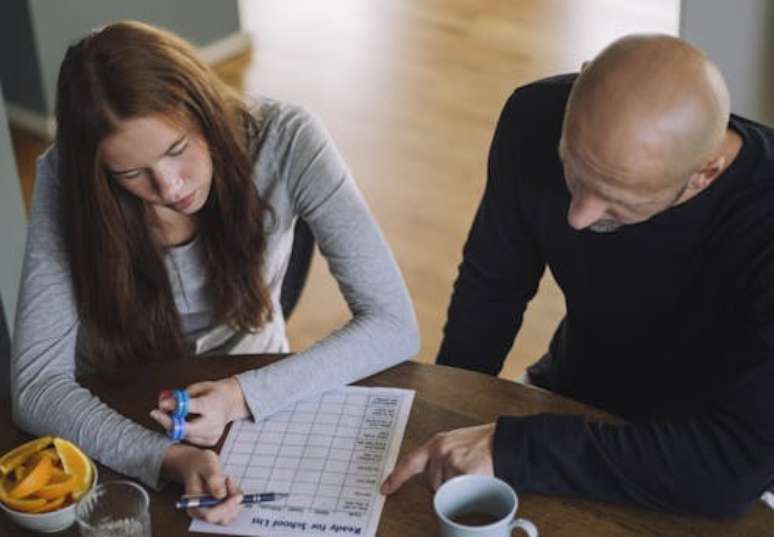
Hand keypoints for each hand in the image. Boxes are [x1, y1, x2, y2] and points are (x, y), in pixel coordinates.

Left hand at [150, 377, 249, 445]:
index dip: (174, 406)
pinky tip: (185, 423)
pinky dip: (183, 432)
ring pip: (185, 435)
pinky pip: (190, 439)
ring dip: (174, 426)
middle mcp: (215, 421)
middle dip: (168, 423)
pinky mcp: (211, 441)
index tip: (161, 405)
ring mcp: (214, 433)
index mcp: (212, 404)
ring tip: (173, 416)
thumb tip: (163, 405)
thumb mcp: (198, 388)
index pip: (190, 407)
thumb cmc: (212, 393)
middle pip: (186, 428)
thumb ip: (181, 397)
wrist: (231, 402)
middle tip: (156, 414)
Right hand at [162, 444, 242, 524]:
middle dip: (233, 502)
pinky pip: (235, 507)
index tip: (238, 496)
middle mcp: (202, 512)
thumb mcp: (207, 464)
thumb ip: (213, 478)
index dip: (226, 508)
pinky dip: (237, 496)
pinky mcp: (221, 508)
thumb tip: (221, 495)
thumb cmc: (200, 463)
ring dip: (235, 497)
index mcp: (194, 505)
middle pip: (223, 518)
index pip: (210, 516)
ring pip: (231, 514)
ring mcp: (213, 511)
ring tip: (226, 479)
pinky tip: (229, 483)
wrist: (197, 464)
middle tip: (229, 480)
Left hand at [381, 423, 495, 494]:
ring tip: (471, 472)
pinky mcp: (465, 473)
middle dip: (445, 483)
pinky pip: (461, 492)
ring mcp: (452, 462)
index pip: (410, 462)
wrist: (504, 441)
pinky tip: (476, 477)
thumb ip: (440, 457)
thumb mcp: (455, 443)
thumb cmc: (482, 443)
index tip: (385, 488)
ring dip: (457, 488)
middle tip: (462, 471)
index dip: (396, 477)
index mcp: (436, 444)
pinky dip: (469, 489)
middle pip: (433, 483)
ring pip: (447, 490)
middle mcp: (441, 452)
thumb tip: (432, 477)